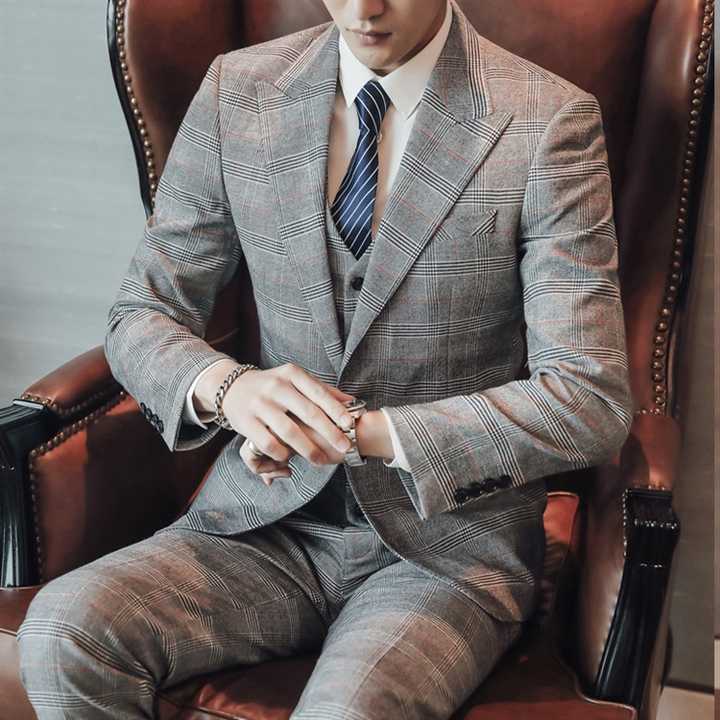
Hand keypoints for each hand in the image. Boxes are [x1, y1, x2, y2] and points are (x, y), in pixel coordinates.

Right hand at [221, 362, 354, 477]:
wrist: (232, 386)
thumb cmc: (274, 386)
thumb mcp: (295, 380)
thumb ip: (322, 390)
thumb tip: (353, 402)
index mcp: (292, 374)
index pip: (319, 393)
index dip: (336, 409)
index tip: (351, 424)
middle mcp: (276, 386)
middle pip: (308, 412)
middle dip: (330, 432)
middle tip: (345, 446)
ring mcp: (260, 403)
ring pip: (289, 431)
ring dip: (308, 449)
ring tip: (321, 460)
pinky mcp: (246, 421)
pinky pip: (267, 442)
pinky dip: (281, 453)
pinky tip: (289, 460)